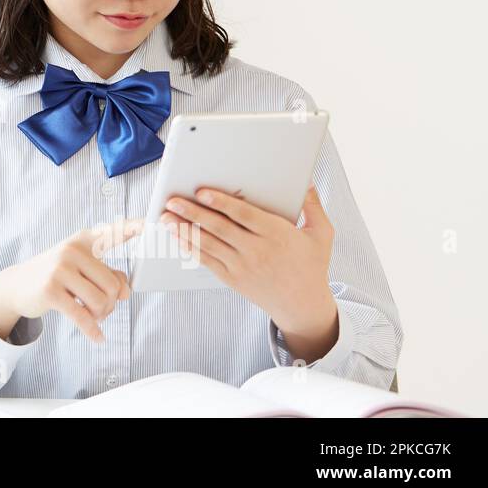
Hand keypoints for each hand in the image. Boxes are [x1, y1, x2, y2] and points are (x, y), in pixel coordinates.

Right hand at [0, 218, 142, 344]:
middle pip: (113, 285)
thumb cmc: (57, 275)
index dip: (133, 228)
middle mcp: (72, 250)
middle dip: (112, 303)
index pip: (113, 232)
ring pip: (101, 301)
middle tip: (101, 309)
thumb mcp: (82, 269)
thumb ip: (108, 274)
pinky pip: (82, 316)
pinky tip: (98, 338)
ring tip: (93, 315)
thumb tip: (126, 291)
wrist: (18, 285)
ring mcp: (59, 269)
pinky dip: (93, 330)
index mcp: (84, 240)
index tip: (151, 223)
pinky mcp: (50, 290)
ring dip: (101, 315)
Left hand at [159, 185, 337, 339]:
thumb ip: (313, 206)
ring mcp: (243, 266)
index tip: (202, 192)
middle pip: (220, 228)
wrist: (303, 306)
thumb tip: (305, 181)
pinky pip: (207, 261)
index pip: (244, 216)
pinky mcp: (233, 279)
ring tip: (165, 216)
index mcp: (278, 235)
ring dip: (185, 230)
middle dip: (193, 213)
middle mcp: (257, 250)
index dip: (222, 203)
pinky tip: (177, 236)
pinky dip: (190, 247)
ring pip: (209, 244)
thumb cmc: (312, 265)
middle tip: (171, 200)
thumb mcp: (321, 234)